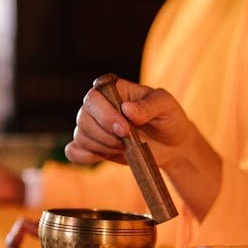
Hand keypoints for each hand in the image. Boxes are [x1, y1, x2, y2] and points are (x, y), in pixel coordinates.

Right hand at [65, 77, 192, 170]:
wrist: (173, 145)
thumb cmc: (169, 119)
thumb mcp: (165, 107)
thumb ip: (148, 106)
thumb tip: (127, 109)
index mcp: (114, 90)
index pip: (93, 97)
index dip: (105, 115)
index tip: (125, 129)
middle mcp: (100, 106)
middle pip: (83, 118)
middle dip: (105, 135)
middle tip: (127, 141)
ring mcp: (95, 126)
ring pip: (80, 136)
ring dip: (102, 146)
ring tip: (124, 147)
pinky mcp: (95, 146)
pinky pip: (74, 151)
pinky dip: (85, 156)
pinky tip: (104, 156)